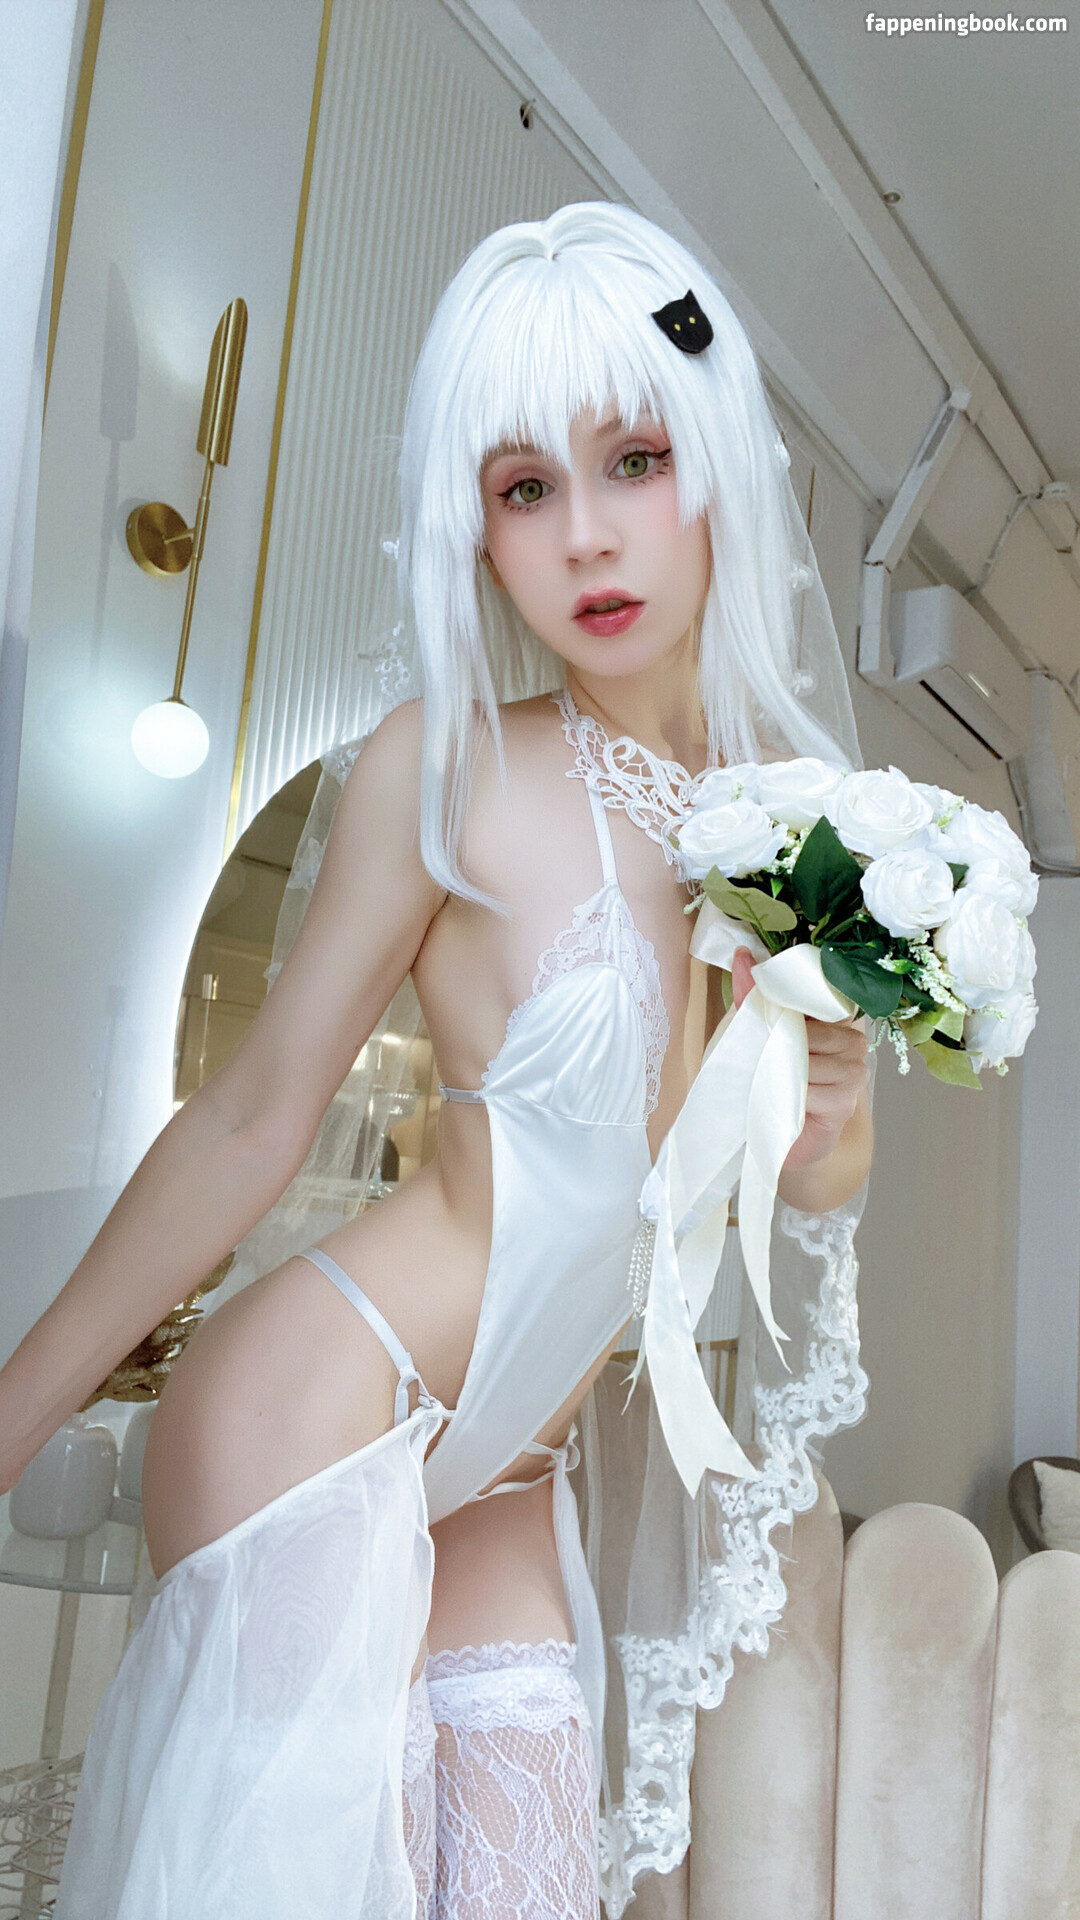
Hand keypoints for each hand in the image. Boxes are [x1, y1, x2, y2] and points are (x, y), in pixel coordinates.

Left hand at [731, 946, 869, 1173]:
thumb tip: (742, 956)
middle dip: (776, 1044)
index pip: (818, 994)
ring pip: (805, 1058)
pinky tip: (784, 1103)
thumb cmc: (773, 1083)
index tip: (767, 1008)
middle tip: (761, 1060)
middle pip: (807, 1029)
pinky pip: (809, 1088)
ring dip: (778, 1072)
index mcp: (836, 1017)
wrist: (781, 1139)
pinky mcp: (846, 1100)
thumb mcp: (758, 1035)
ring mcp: (854, 1070)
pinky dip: (787, 1095)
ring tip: (770, 1084)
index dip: (788, 999)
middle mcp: (854, 1039)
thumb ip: (753, 996)